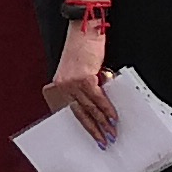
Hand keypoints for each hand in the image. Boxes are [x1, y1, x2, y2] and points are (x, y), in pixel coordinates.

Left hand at [44, 16, 118, 145]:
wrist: (84, 28)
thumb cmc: (81, 47)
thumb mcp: (78, 71)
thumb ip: (85, 88)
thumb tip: (99, 106)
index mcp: (57, 87)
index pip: (69, 112)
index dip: (82, 126)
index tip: (90, 138)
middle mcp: (61, 87)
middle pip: (79, 114)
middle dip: (93, 130)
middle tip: (103, 143)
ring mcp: (71, 83)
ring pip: (90, 109)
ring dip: (103, 123)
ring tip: (112, 134)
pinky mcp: (84, 78)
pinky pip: (98, 98)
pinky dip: (107, 109)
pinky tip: (114, 118)